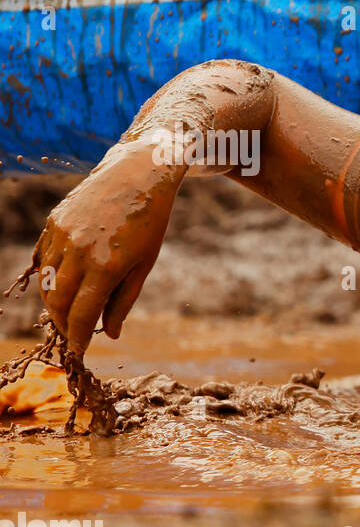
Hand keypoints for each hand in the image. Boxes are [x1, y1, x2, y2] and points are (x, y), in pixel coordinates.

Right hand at [33, 140, 184, 352]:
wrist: (137, 175)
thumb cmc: (149, 223)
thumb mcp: (144, 265)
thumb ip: (124, 301)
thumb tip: (111, 334)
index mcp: (106, 266)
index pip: (82, 315)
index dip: (79, 338)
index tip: (80, 351)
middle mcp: (79, 251)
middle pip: (58, 303)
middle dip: (64, 325)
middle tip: (74, 335)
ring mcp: (62, 235)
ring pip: (46, 283)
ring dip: (54, 303)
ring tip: (69, 313)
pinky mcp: (53, 222)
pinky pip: (43, 259)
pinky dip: (49, 277)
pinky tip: (63, 286)